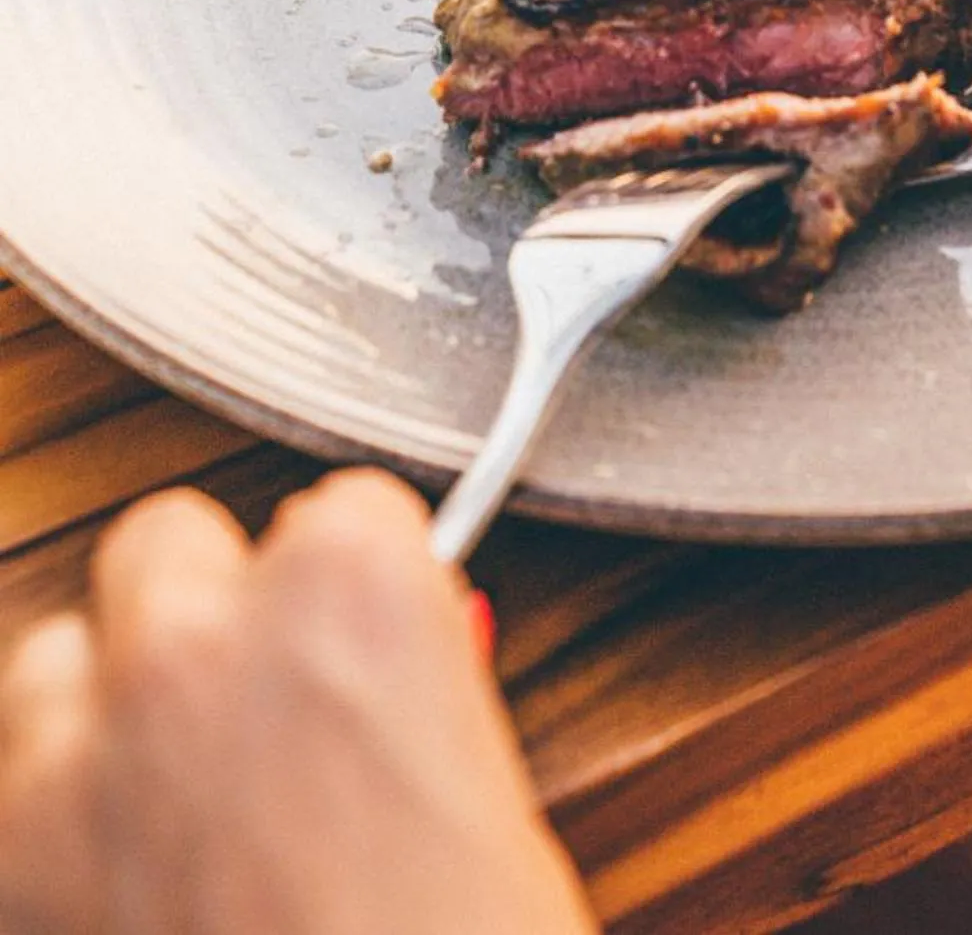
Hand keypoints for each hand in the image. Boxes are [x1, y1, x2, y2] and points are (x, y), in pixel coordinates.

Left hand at [0, 469, 596, 934]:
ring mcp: (79, 754)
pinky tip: (115, 901)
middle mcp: (199, 644)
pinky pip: (8, 797)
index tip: (371, 651)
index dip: (364, 595)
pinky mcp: (8, 871)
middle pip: (171, 547)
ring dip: (104, 712)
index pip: (343, 511)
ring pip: (54, 658)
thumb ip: (412, 705)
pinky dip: (50, 834)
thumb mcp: (488, 814)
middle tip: (266, 720)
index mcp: (352, 595)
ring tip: (171, 812)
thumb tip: (371, 704)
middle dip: (212, 617)